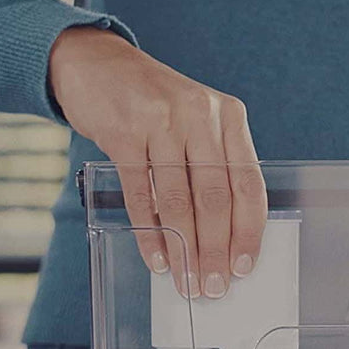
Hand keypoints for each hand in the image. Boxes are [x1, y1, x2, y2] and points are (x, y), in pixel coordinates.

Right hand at [49, 25, 267, 298]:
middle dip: (215, 249)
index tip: (244, 264)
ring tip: (185, 281)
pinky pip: (140, 194)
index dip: (249, 229)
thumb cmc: (156, 101)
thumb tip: (223, 232)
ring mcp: (162, 122)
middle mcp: (200, 115)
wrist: (99, 63)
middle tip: (213, 285)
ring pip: (179, 200)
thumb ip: (214, 163)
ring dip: (183, 248)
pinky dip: (149, 231)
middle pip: (216, 197)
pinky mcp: (124, 133)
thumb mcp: (198, 120)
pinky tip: (156, 257)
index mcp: (229, 116)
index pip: (249, 182)